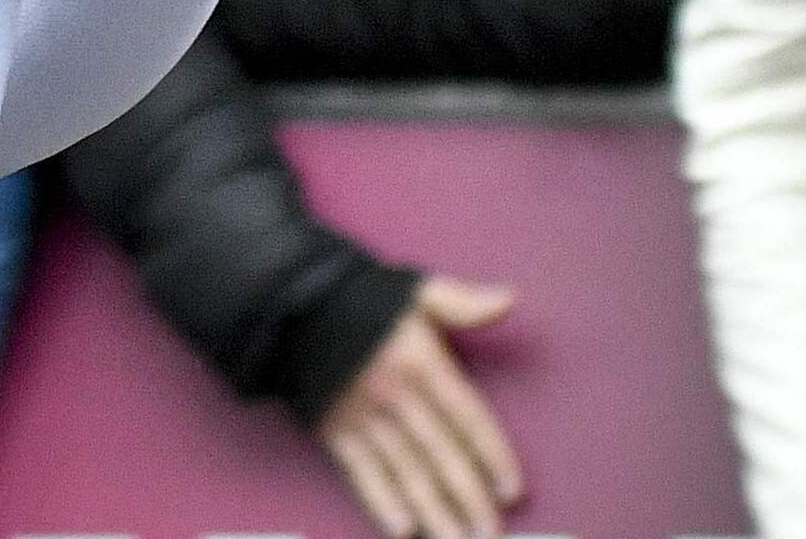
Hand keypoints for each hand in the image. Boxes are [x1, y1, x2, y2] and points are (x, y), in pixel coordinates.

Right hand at [319, 275, 523, 538]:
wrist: (294, 305)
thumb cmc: (364, 299)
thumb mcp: (417, 290)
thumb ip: (463, 302)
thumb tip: (508, 300)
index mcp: (423, 362)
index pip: (467, 416)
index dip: (492, 454)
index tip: (512, 490)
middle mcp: (397, 395)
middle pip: (441, 453)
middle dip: (468, 497)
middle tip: (490, 533)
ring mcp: (364, 417)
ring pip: (406, 471)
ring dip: (433, 510)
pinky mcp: (335, 432)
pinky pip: (362, 473)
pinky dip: (382, 502)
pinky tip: (402, 529)